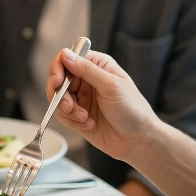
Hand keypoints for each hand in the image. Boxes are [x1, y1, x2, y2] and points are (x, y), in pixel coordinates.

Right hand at [47, 49, 157, 163]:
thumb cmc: (132, 109)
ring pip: (57, 98)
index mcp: (97, 65)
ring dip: (67, 110)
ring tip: (83, 118)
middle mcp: (86, 79)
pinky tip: (88, 125)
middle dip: (60, 94)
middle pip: (58, 79)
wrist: (138, 140)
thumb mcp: (111, 86)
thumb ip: (87, 70)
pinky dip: (71, 121)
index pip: (68, 58)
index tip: (57, 82)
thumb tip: (66, 54)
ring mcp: (81, 98)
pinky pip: (62, 115)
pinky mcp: (77, 115)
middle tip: (68, 106)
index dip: (58, 68)